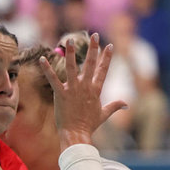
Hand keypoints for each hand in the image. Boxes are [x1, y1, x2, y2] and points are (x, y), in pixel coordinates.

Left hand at [38, 32, 127, 147]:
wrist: (77, 135)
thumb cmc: (89, 125)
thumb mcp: (104, 114)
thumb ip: (115, 106)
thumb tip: (126, 104)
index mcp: (96, 90)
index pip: (103, 70)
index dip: (106, 57)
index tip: (109, 45)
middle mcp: (85, 87)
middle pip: (90, 64)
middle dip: (93, 48)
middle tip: (95, 35)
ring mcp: (73, 89)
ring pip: (71, 67)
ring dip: (71, 53)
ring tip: (70, 40)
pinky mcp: (60, 94)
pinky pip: (53, 79)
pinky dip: (47, 69)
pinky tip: (42, 58)